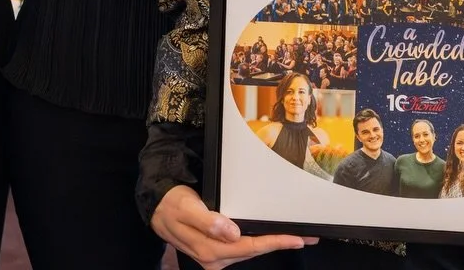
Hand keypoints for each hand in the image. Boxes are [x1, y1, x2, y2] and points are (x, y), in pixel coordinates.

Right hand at [151, 185, 315, 268]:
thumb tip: (232, 233)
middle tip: (306, 238)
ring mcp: (215, 257)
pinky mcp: (215, 252)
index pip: (250, 246)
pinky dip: (258, 244)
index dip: (275, 242)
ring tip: (294, 238)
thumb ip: (208, 221)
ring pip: (249, 251)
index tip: (296, 239)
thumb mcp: (186, 208)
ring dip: (271, 245)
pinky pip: (242, 249)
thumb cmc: (172, 205)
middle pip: (254, 251)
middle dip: (280, 244)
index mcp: (209, 249)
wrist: (156, 208)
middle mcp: (214, 257)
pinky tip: (269, 239)